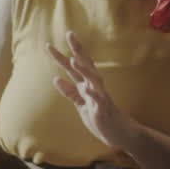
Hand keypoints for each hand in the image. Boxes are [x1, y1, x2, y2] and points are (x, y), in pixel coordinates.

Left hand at [47, 31, 135, 149]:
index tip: (49, 45)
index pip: (73, 67)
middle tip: (69, 34)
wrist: (120, 134)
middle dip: (77, 50)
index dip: (62, 56)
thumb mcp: (81, 105)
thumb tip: (56, 79)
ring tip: (74, 60)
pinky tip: (86, 89)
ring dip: (84, 69)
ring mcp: (100, 97)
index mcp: (86, 85)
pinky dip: (93, 94)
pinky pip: (99, 100)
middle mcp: (94, 86)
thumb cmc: (100, 117)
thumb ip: (70, 92)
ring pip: (94, 79)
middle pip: (85, 65)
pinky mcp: (104, 110)